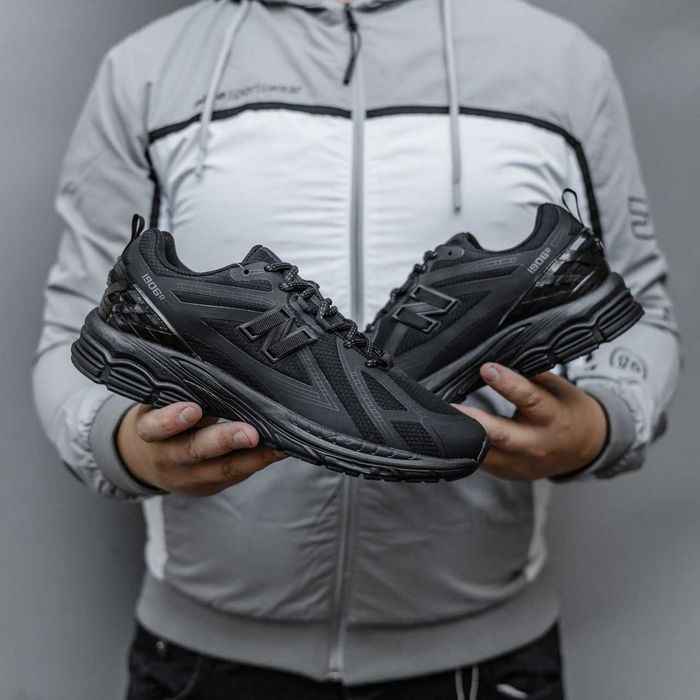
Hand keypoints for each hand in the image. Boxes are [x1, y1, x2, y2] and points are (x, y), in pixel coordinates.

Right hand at [116, 402, 284, 495]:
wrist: (146, 463)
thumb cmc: (161, 421)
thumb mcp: (158, 404)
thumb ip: (180, 392)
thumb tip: (217, 371)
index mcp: (148, 432)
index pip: (154, 428)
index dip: (171, 420)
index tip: (193, 409)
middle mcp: (167, 458)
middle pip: (195, 450)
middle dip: (225, 441)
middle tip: (250, 433)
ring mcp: (188, 476)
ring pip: (221, 469)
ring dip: (252, 457)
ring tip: (276, 446)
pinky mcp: (209, 486)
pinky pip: (235, 475)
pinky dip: (258, 462)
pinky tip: (277, 451)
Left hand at [456, 363, 607, 479]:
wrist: (584, 448)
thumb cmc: (567, 411)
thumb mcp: (557, 389)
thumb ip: (530, 376)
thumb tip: (500, 357)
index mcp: (553, 418)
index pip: (529, 399)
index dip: (507, 384)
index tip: (486, 368)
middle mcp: (536, 444)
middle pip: (499, 434)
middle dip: (472, 419)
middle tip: (448, 404)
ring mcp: (520, 463)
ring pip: (483, 451)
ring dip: (461, 434)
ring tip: (439, 417)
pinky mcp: (507, 472)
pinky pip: (480, 460)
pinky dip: (464, 445)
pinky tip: (450, 431)